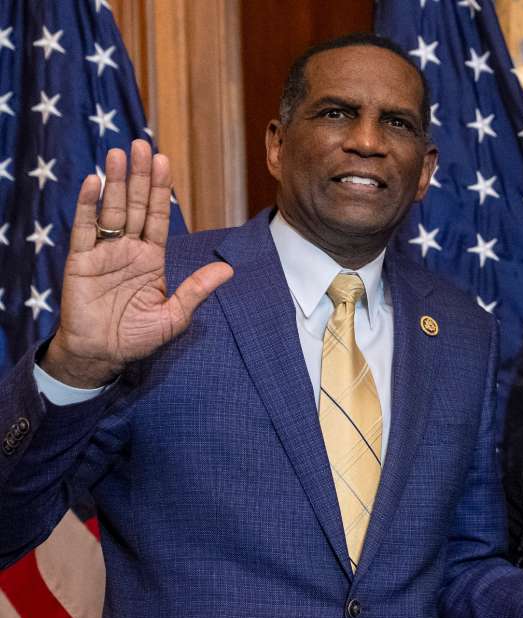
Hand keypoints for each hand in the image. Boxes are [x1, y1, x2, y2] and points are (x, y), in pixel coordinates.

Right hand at [40, 140, 232, 387]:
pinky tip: (94, 182)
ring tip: (119, 153)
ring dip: (116, 182)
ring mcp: (104, 253)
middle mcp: (128, 249)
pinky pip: (84, 228)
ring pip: (111, 210)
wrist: (101, 355)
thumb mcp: (174, 315)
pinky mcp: (80, 261)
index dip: (161, 189)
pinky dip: (88, 205)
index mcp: (152, 258)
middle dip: (140, 175)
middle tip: (141, 144)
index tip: (163, 161)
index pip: (158, 216)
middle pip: (135, 205)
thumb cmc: (137, 337)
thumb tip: (229, 270)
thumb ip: (196, 290)